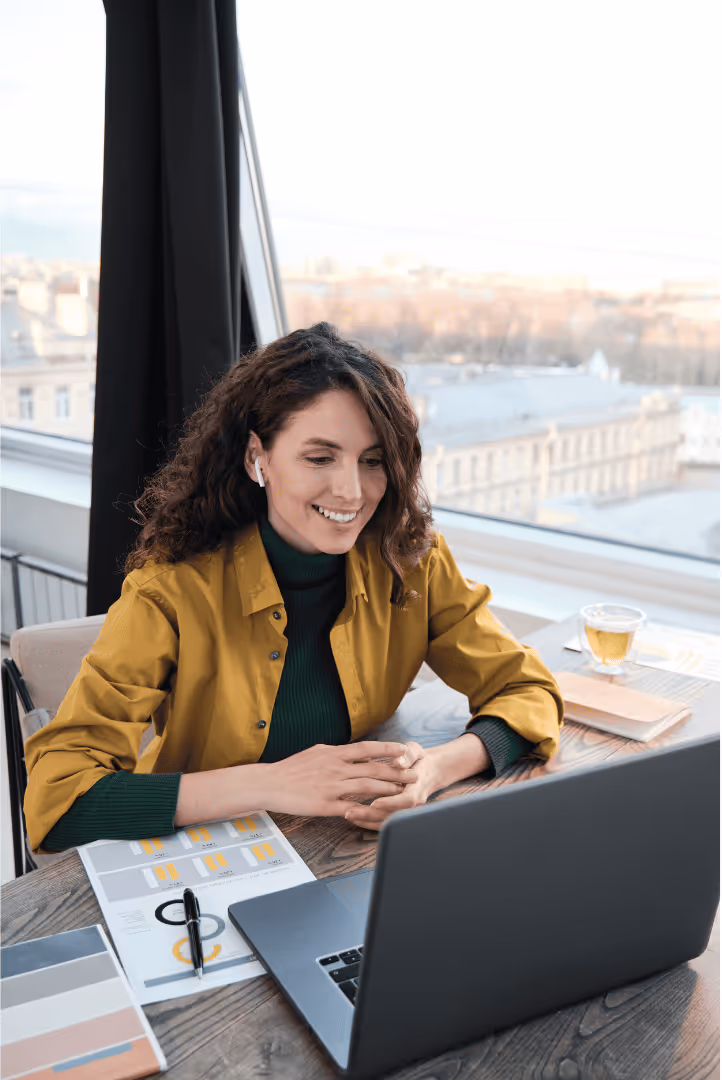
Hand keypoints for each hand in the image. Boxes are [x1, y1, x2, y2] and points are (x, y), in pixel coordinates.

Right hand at [261, 741, 417, 817]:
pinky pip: (351, 807)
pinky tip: (379, 811)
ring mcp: (331, 787)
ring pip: (367, 787)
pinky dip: (367, 809)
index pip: (367, 749)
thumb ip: (338, 754)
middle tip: (414, 772)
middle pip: (373, 768)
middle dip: (396, 771)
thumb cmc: (291, 769)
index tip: (404, 750)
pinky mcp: (325, 805)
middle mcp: (335, 768)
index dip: (387, 749)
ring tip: (403, 791)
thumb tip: (355, 753)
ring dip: (388, 789)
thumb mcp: (317, 753)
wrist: (270, 783)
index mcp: (334, 754)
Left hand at [343, 741, 436, 830]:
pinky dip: (369, 822)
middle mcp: (413, 804)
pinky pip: (383, 822)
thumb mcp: (416, 751)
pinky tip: (354, 817)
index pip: (407, 800)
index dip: (391, 802)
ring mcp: (405, 811)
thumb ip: (409, 755)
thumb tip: (399, 762)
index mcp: (418, 788)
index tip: (374, 803)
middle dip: (371, 815)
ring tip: (348, 815)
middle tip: (351, 812)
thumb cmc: (419, 759)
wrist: (428, 771)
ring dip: (366, 820)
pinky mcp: (397, 814)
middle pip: (393, 815)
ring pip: (386, 821)